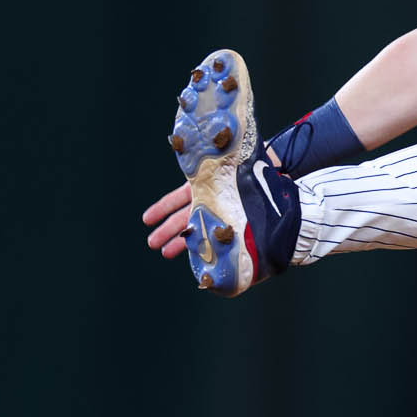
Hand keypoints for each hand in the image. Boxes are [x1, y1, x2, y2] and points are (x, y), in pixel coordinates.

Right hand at [144, 143, 282, 259]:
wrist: (269, 170)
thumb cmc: (248, 164)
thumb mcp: (228, 164)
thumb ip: (215, 167)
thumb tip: (192, 161)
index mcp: (204, 185)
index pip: (177, 199)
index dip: (162, 209)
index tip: (147, 220)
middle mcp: (209, 199)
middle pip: (183, 216)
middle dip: (167, 230)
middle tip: (152, 244)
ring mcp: (218, 210)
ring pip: (196, 226)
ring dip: (180, 240)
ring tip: (164, 253)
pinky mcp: (230, 219)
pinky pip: (213, 233)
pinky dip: (204, 243)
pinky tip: (194, 255)